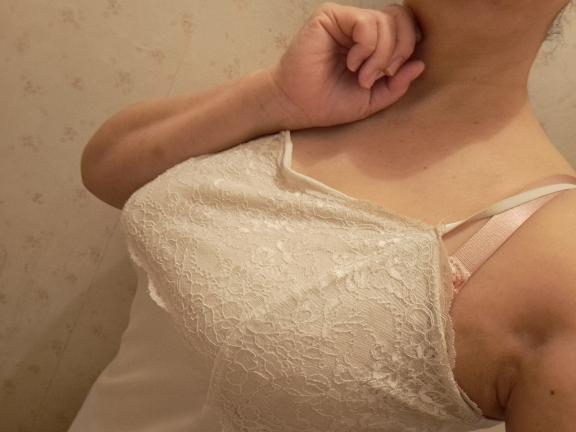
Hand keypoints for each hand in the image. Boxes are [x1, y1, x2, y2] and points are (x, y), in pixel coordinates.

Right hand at [266, 2, 424, 129]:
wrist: (298, 106)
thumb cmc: (330, 103)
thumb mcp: (372, 99)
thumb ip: (397, 85)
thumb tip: (421, 64)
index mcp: (373, 42)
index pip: (406, 27)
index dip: (407, 49)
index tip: (391, 75)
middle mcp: (361, 27)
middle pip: (401, 19)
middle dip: (399, 50)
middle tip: (382, 75)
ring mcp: (346, 20)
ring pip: (385, 21)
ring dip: (380, 54)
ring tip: (361, 75)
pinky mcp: (330, 16)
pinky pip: (365, 22)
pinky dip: (366, 47)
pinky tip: (352, 62)